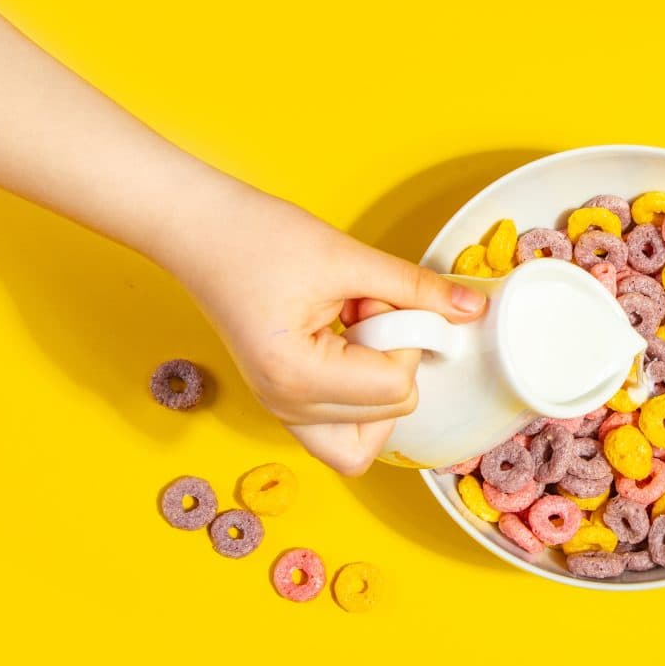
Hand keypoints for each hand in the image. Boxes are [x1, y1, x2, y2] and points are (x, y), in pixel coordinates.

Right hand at [168, 183, 484, 473]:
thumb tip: (469, 310)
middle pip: (390, 414)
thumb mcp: (347, 257)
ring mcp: (281, 410)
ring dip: (377, 380)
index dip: (404, 336)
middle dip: (393, 357)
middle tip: (363, 308)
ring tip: (351, 328)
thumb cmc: (253, 236)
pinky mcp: (284, 400)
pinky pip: (343, 425)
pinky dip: (360, 389)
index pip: (396, 388)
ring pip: (368, 436)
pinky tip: (343, 340)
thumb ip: (415, 288)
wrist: (195, 229)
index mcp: (296, 377)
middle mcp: (286, 407)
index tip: (375, 297)